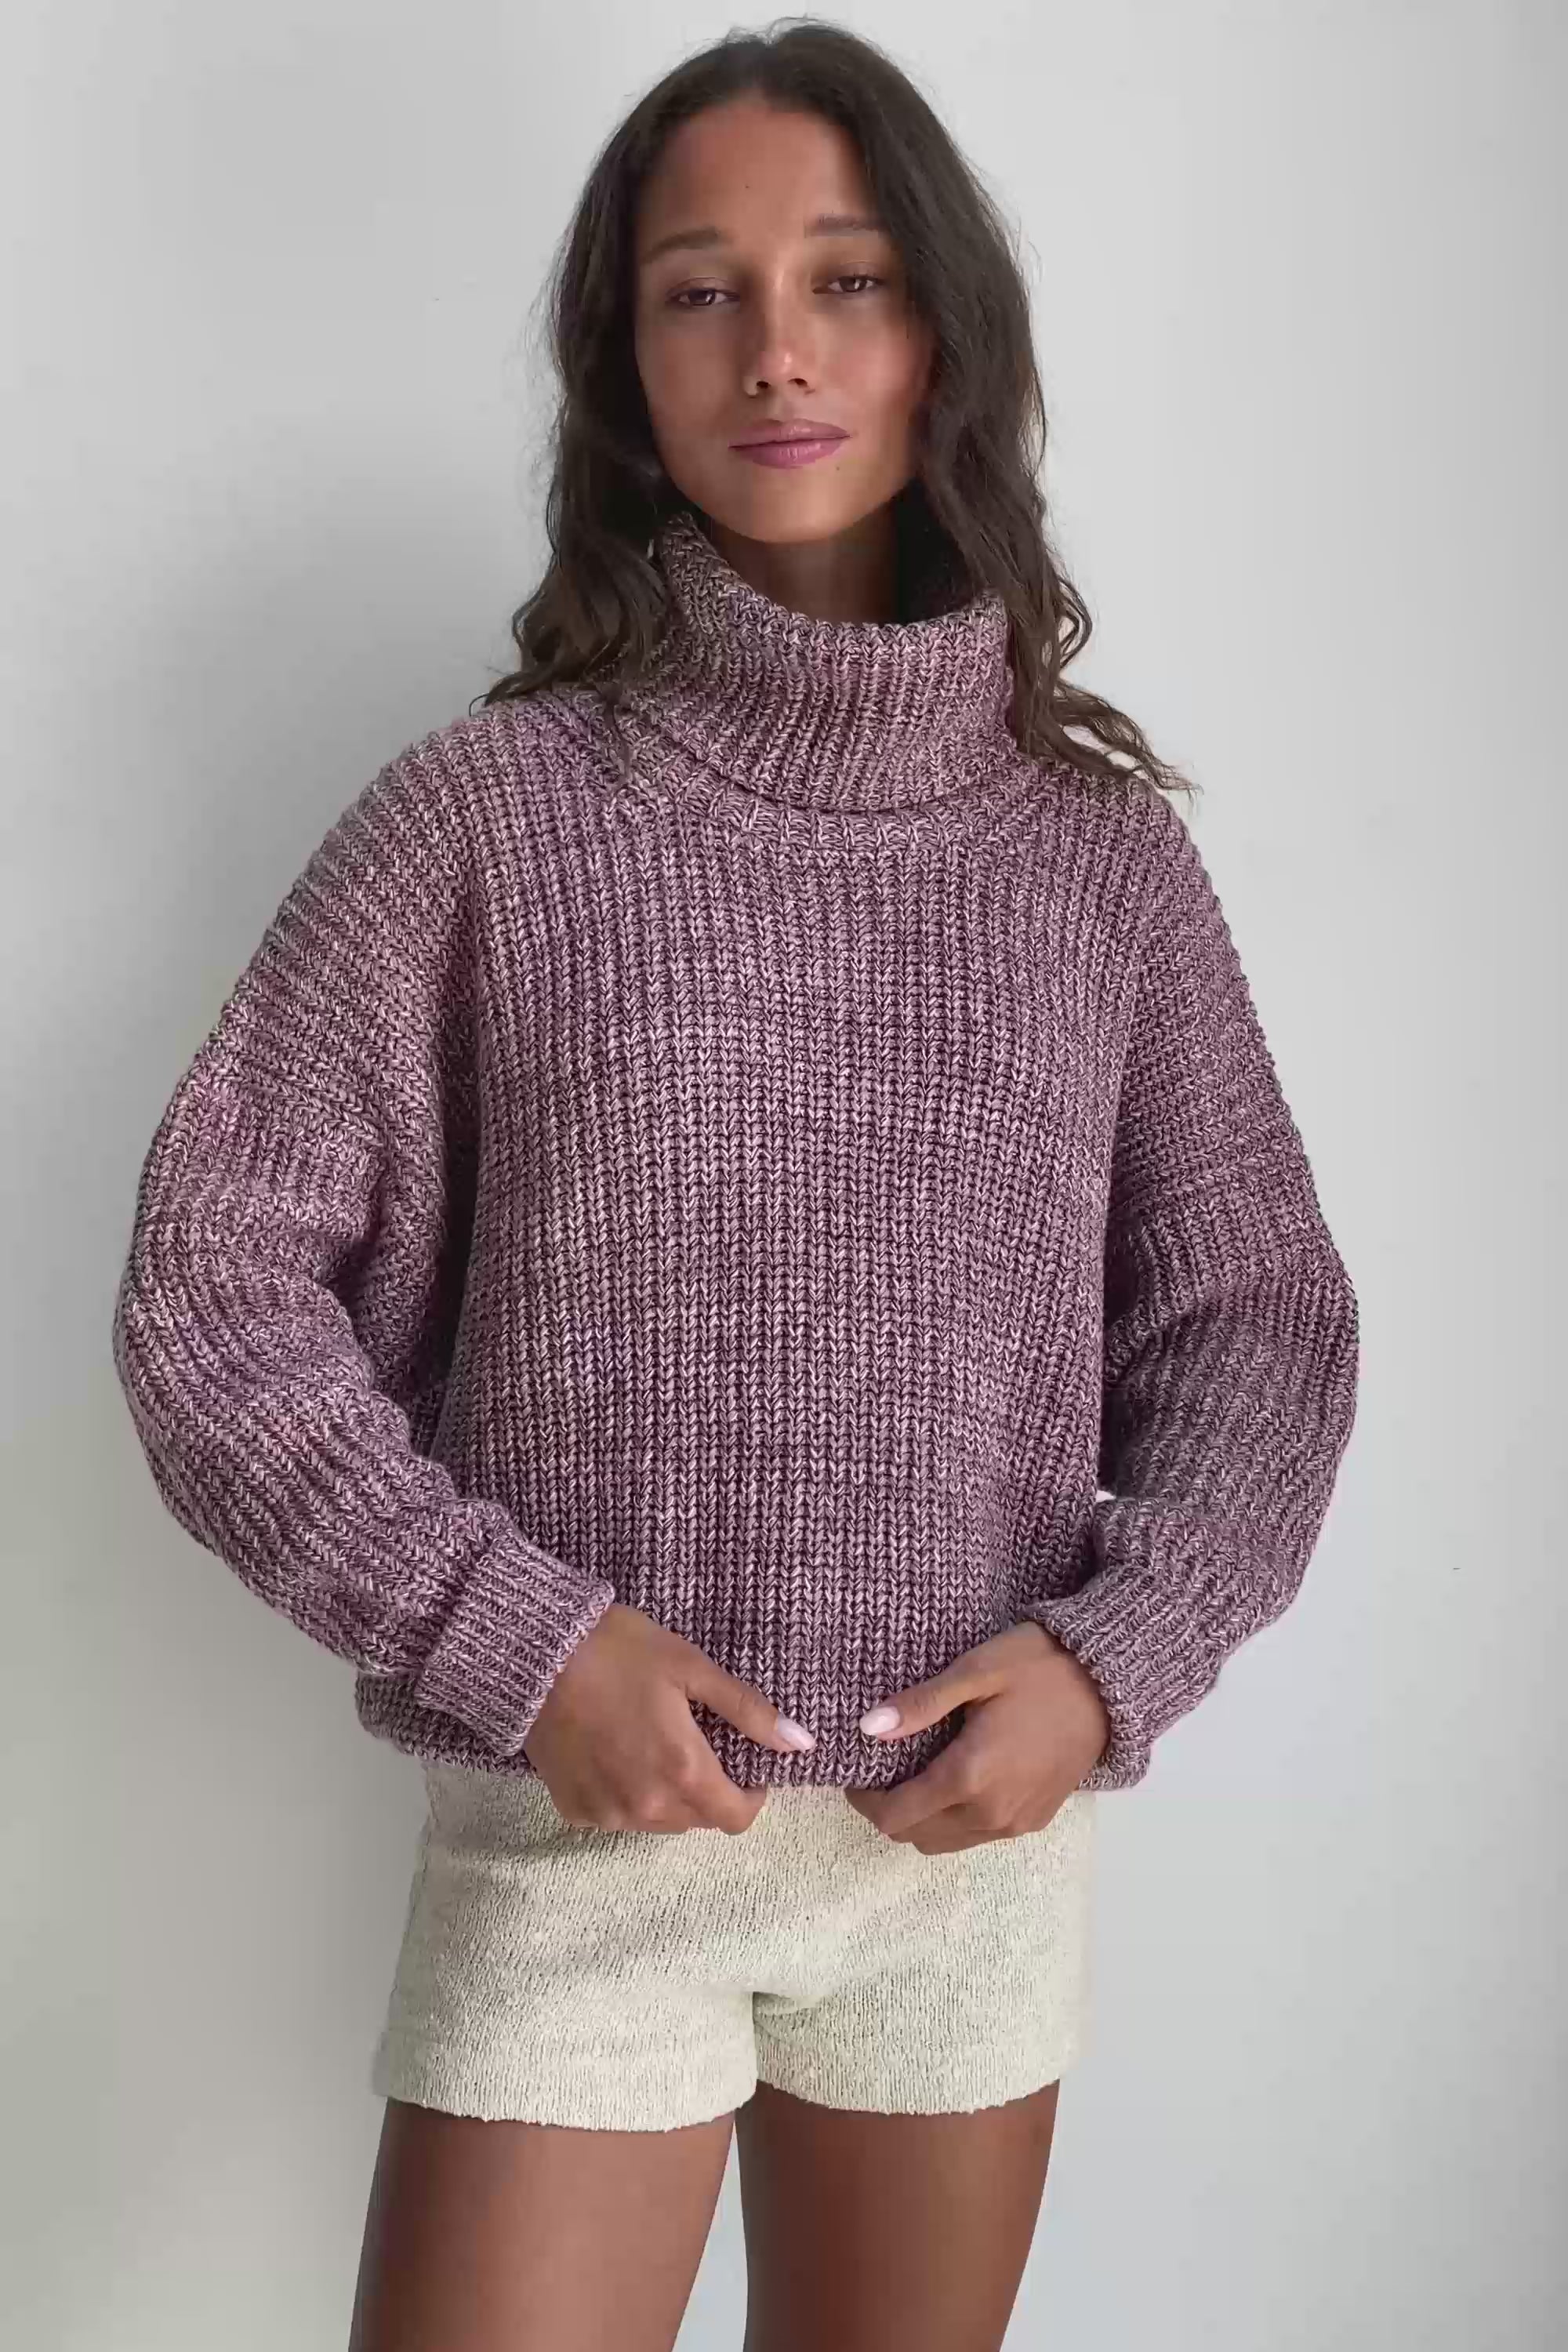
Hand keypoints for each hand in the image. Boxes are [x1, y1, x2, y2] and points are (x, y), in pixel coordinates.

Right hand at [523, 1603, 816, 1833]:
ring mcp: (607, 1814)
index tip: (744, 1765)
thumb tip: (800, 1743)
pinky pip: (617, 1817)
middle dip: (708, 1790)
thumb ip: (748, 1711)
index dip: (750, 1796)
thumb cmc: (619, 1651)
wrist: (535, 1654)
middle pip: (698, 1820)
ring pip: (658, 1823)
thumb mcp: (691, 1668)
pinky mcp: (574, 1810)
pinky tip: (614, 1753)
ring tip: (652, 1745)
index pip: (737, 1819)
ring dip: (668, 1796)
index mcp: (684, 1771)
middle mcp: (647, 1806)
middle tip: (693, 1742)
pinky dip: (626, 1796)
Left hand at [844, 1622, 1109, 1854]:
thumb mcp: (975, 1671)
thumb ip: (921, 1704)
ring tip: (918, 1776)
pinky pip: (978, 1836)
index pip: (896, 1815)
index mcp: (970, 1776)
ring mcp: (1016, 1822)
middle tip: (883, 1772)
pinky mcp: (1035, 1820)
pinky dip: (954, 1821)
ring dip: (922, 1820)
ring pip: (946, 1843)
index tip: (859, 1774)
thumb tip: (868, 1728)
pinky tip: (957, 1782)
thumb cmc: (1040, 1667)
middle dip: (890, 1811)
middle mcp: (991, 1812)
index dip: (866, 1801)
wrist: (1109, 1684)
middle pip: (916, 1836)